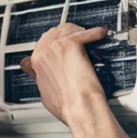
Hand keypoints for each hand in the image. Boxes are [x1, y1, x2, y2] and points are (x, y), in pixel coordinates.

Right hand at [21, 23, 136, 137]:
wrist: (78, 107)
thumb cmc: (65, 105)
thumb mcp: (45, 94)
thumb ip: (41, 80)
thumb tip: (41, 77)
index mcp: (36, 64)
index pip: (43, 44)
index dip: (55, 42)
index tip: (63, 44)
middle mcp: (43, 53)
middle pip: (54, 33)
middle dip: (66, 34)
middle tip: (78, 38)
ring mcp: (56, 47)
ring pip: (67, 29)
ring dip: (78, 31)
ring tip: (88, 35)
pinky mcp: (71, 44)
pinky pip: (85, 33)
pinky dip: (94, 32)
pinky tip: (100, 33)